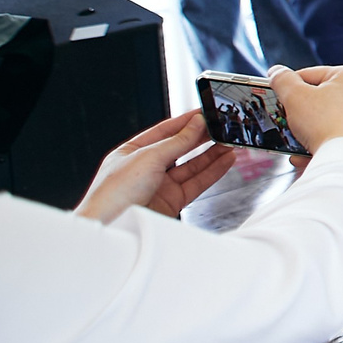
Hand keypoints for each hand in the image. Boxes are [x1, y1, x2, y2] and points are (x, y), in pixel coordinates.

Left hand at [74, 110, 236, 222]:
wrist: (111, 229)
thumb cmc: (113, 194)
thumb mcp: (148, 158)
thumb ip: (177, 141)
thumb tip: (196, 123)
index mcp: (132, 152)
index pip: (165, 131)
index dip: (186, 121)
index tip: (206, 112)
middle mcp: (146, 168)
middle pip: (181, 147)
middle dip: (202, 137)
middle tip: (222, 127)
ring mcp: (159, 185)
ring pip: (192, 165)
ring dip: (212, 154)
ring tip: (230, 142)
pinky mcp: (171, 201)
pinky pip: (197, 182)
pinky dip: (213, 171)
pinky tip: (225, 161)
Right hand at [272, 63, 342, 154]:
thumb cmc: (323, 123)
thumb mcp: (294, 96)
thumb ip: (282, 80)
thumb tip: (277, 72)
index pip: (308, 74)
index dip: (288, 86)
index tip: (276, 96)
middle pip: (316, 98)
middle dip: (296, 113)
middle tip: (284, 120)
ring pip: (321, 121)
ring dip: (303, 132)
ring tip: (294, 140)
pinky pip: (331, 137)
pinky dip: (316, 144)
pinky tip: (303, 154)